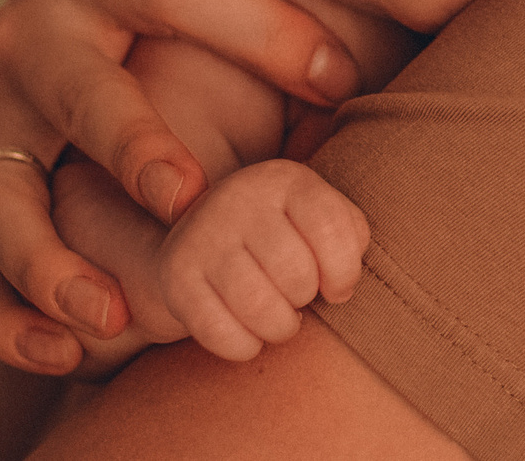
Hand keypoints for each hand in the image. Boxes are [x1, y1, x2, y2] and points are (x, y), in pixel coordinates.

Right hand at [0, 0, 365, 374]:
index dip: (256, 20)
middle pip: (82, 82)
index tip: (341, 73)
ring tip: (115, 300)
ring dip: (56, 249)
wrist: (90, 42)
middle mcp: (33, 34)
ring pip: (8, 189)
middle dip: (137, 136)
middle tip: (195, 194)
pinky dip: (17, 310)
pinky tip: (70, 345)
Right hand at [154, 160, 371, 362]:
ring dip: (280, 327)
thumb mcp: (318, 219)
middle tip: (298, 299)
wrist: (205, 240)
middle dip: (306, 299)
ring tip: (280, 320)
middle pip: (296, 272)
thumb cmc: (285, 236)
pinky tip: (250, 335)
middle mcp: (238, 198)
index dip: (344, 271)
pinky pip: (220, 333)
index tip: (337, 287)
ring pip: (259, 307)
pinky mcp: (175, 276)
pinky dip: (245, 346)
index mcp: (282, 179)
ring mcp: (201, 235)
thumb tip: (340, 283)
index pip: (330, 226)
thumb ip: (349, 236)